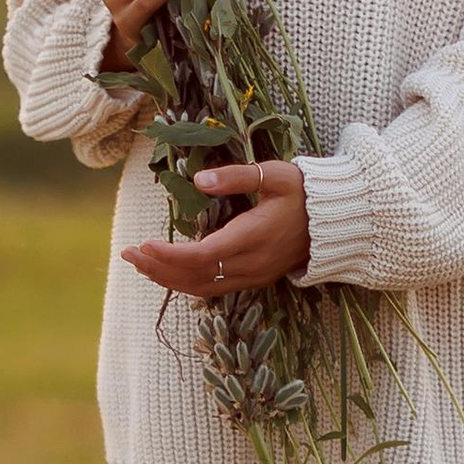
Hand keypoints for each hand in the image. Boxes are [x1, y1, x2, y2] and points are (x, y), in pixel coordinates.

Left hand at [122, 159, 310, 300]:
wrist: (337, 223)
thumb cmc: (304, 192)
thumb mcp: (275, 174)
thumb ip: (237, 177)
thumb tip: (199, 181)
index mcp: (252, 237)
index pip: (202, 256)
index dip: (168, 254)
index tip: (142, 243)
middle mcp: (251, 264)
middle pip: (195, 276)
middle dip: (158, 268)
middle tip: (127, 254)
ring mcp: (254, 276)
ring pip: (203, 287)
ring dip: (168, 279)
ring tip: (139, 265)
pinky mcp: (255, 280)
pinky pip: (214, 289)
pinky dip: (187, 284)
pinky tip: (168, 274)